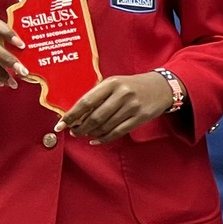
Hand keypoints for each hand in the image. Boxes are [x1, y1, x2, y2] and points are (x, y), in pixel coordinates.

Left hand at [60, 72, 177, 142]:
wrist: (161, 87)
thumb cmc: (133, 86)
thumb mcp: (115, 84)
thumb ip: (97, 96)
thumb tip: (76, 116)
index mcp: (112, 83)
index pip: (86, 101)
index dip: (71, 115)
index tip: (61, 124)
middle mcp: (122, 94)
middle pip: (95, 117)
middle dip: (81, 127)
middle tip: (74, 132)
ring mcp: (132, 106)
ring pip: (105, 126)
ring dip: (91, 133)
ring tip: (85, 134)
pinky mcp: (140, 117)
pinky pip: (118, 132)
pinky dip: (104, 138)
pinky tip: (96, 140)